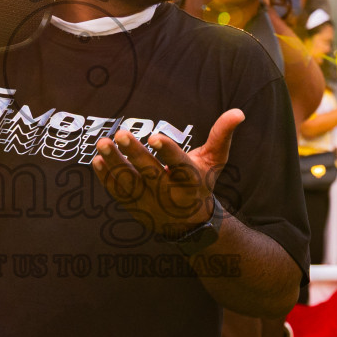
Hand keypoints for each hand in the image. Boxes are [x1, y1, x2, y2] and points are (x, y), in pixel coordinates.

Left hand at [91, 109, 244, 239]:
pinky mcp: (134, 207)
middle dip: (135, 154)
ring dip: (115, 164)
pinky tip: (97, 160)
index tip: (154, 137)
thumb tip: (238, 112)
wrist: (190, 224)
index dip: (167, 152)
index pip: (179, 165)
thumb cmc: (201, 183)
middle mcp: (170, 194)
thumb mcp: (214, 161)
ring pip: (130, 183)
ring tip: (102, 143)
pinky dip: (106, 178)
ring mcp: (150, 203)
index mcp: (191, 181)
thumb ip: (222, 136)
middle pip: (150, 173)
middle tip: (120, 134)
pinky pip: (117, 193)